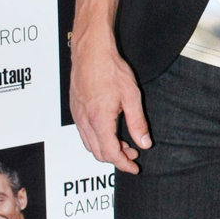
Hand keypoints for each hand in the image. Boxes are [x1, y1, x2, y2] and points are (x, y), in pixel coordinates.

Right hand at [70, 29, 151, 172]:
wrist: (91, 51)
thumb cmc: (110, 69)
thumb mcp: (132, 96)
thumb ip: (137, 122)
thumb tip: (144, 142)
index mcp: (99, 120)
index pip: (110, 153)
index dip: (124, 164)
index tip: (134, 167)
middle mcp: (85, 121)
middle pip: (98, 153)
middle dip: (116, 158)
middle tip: (133, 153)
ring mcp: (77, 116)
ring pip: (90, 144)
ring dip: (106, 149)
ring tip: (124, 143)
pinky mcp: (75, 110)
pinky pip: (84, 133)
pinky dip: (97, 139)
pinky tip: (109, 130)